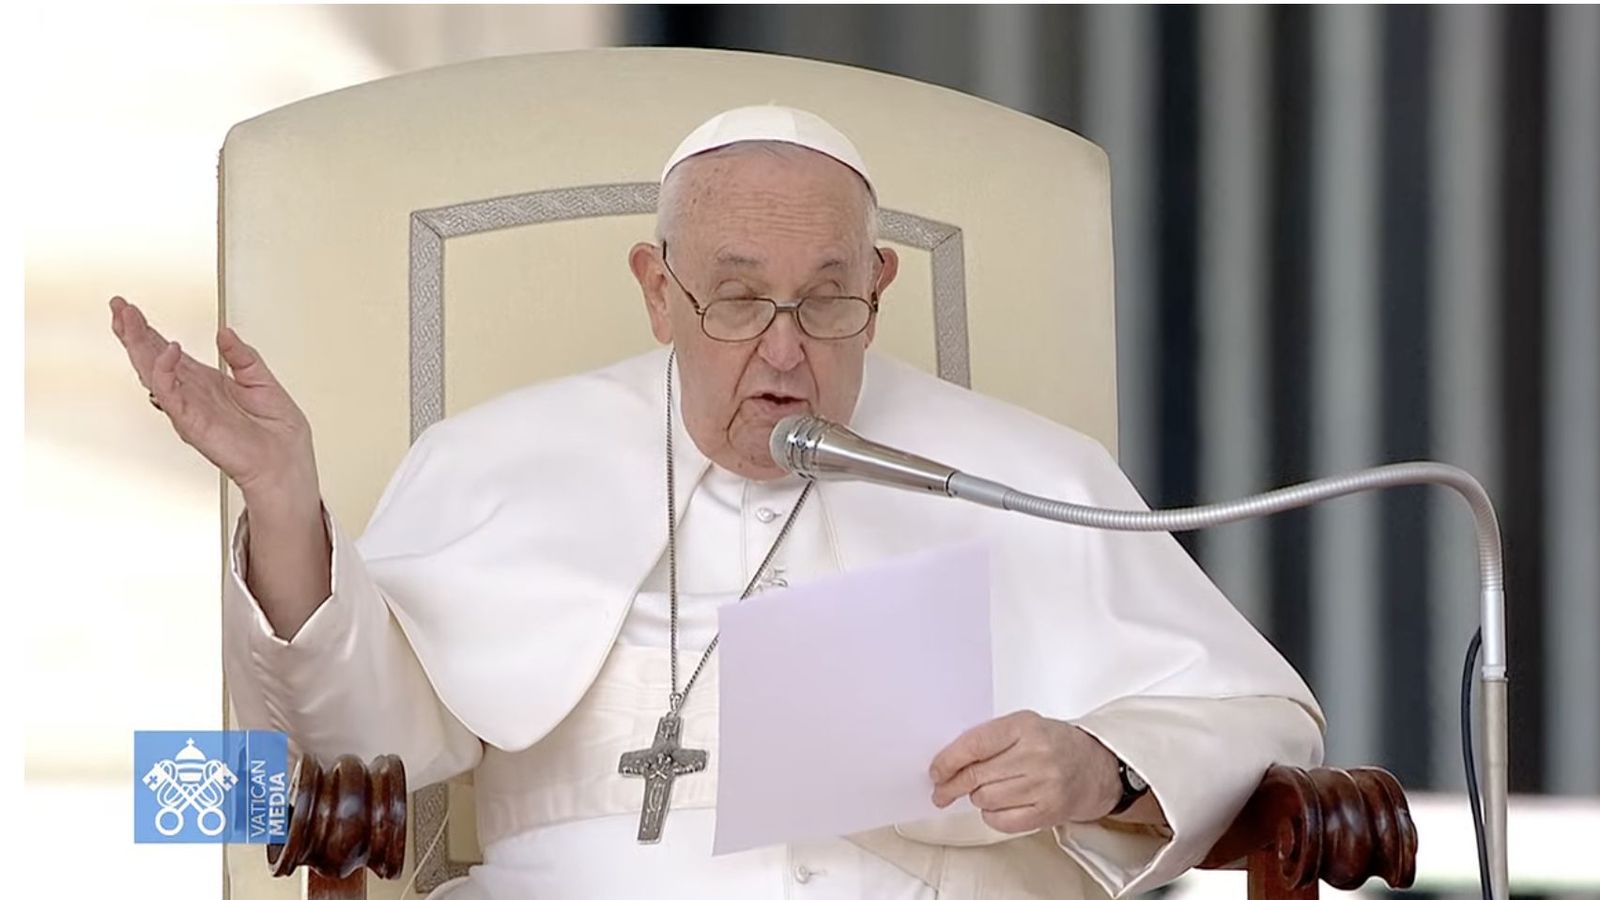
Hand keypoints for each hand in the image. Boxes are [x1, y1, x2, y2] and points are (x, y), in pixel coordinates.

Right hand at [109, 296, 318, 502]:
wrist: (286, 463)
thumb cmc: (277, 433)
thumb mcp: (262, 380)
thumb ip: (242, 355)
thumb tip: (225, 332)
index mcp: (207, 383)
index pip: (168, 352)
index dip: (149, 331)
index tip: (130, 309)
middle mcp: (193, 394)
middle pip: (153, 358)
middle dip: (134, 332)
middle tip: (118, 306)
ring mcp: (190, 408)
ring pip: (154, 373)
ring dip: (139, 346)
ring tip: (128, 321)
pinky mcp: (193, 424)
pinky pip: (172, 396)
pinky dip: (166, 373)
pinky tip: (166, 352)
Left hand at [929, 710, 1121, 833]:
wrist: (1098, 768)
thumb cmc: (1056, 745)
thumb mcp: (1025, 726)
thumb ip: (990, 738)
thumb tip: (948, 761)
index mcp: (1025, 726)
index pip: (974, 744)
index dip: (948, 760)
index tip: (935, 771)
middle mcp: (1035, 755)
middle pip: (976, 775)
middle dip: (951, 785)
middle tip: (941, 792)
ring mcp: (1043, 785)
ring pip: (986, 799)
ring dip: (977, 798)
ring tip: (984, 791)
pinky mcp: (1048, 812)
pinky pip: (1002, 820)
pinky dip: (992, 815)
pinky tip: (998, 806)